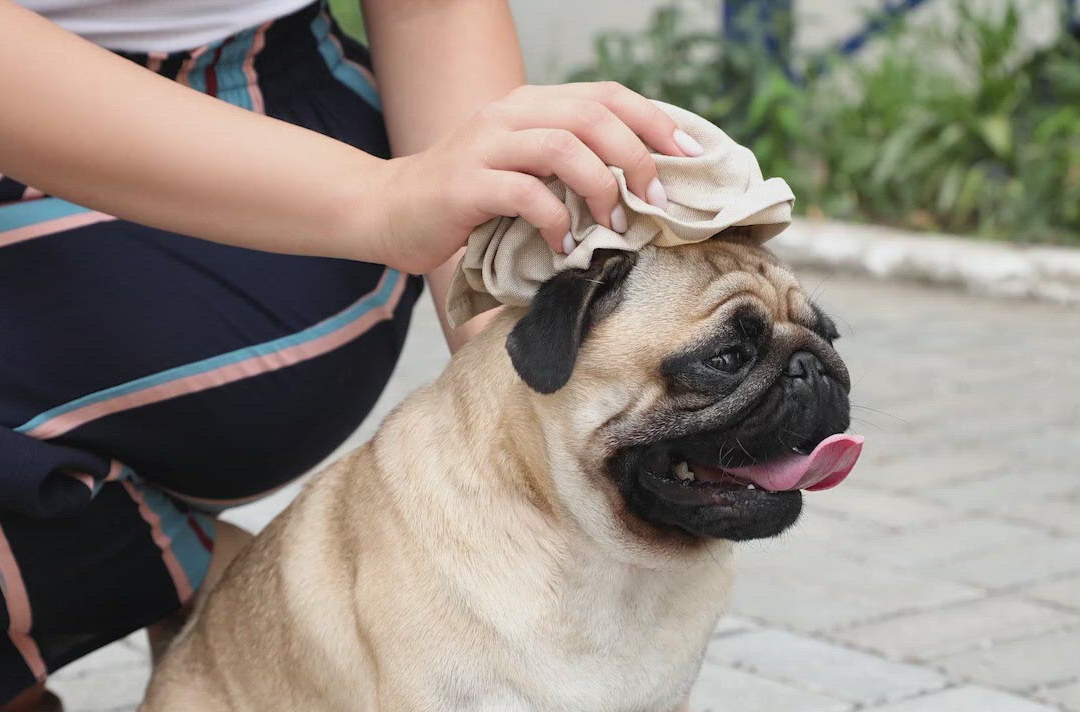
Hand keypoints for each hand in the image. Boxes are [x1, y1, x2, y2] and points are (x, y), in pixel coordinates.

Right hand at [365, 82, 698, 273]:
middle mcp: (509, 114)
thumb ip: (569, 165)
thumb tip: (643, 187)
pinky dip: (556, 221)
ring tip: (614, 225)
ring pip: (563, 146)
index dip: (654, 122)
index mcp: (531, 105)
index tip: (690, 157)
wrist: (389, 212)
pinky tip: (564, 248)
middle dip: (637, 158)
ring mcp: (485, 146)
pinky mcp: (466, 185)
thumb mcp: (523, 170)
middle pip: (592, 115)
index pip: (606, 95)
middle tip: (656, 202)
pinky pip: (525, 194)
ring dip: (601, 187)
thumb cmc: (466, 201)